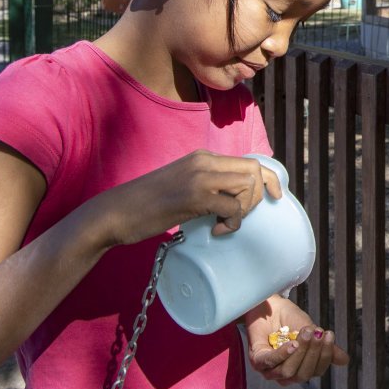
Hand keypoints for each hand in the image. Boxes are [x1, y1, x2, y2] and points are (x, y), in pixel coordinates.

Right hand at [88, 150, 282, 247]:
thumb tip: (233, 201)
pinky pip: (232, 206)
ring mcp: (199, 176)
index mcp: (202, 157)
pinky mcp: (194, 196)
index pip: (249, 161)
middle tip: (238, 217)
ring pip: (247, 185)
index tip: (274, 197)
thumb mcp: (182, 186)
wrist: (114, 213)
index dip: (268, 179)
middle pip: (254, 170)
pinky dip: (232, 222)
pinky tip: (216, 231)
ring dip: (244, 209)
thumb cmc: (146, 205)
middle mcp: (204, 161)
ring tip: (225, 223)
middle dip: (257, 197)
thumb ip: (207, 186)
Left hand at [244, 295, 349, 384]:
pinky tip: (293, 343)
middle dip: (313, 354)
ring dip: (300, 352)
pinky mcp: (256, 361)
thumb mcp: (311, 332)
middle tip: (318, 333)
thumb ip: (324, 346)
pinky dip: (283, 354)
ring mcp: (269, 370)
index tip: (329, 335)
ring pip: (288, 372)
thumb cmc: (289, 320)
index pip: (316, 371)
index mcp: (300, 369)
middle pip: (303, 375)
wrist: (270, 305)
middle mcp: (285, 374)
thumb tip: (345, 360)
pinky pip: (270, 363)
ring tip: (306, 332)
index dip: (325, 355)